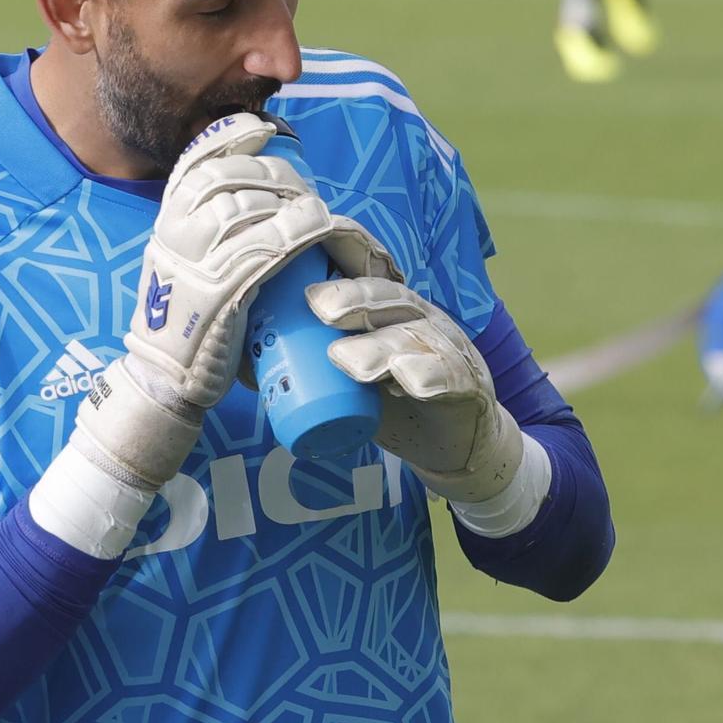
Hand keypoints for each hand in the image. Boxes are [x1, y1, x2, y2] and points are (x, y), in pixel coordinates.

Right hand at [71, 113, 334, 491]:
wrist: (164, 378)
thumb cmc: (188, 318)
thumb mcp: (185, 261)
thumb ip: (208, 230)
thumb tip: (263, 200)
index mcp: (167, 219)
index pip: (197, 160)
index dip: (233, 136)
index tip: (266, 129)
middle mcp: (174, 232)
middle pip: (231, 178)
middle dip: (276, 175)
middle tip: (303, 192)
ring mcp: (192, 261)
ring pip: (248, 208)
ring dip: (291, 203)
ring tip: (317, 214)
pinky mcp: (217, 293)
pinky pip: (262, 249)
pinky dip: (295, 232)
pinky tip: (319, 225)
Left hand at [308, 277, 525, 504]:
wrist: (458, 445)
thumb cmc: (399, 402)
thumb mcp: (356, 378)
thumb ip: (318, 362)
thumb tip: (252, 358)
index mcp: (394, 314)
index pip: (369, 283)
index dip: (341, 277)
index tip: (304, 286)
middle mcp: (424, 322)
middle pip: (392, 302)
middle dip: (356, 301)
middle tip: (320, 311)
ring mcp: (451, 352)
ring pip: (418, 338)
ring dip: (383, 346)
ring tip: (347, 361)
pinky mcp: (470, 388)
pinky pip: (453, 378)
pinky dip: (432, 377)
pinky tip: (411, 382)